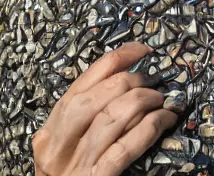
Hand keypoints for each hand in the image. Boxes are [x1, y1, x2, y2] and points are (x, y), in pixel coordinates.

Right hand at [32, 43, 178, 175]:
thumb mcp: (70, 147)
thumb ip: (87, 118)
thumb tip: (130, 83)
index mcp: (49, 131)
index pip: (84, 81)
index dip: (118, 59)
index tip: (144, 50)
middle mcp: (56, 148)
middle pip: (95, 97)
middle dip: (131, 81)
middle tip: (155, 80)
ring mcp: (74, 168)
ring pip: (110, 119)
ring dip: (143, 103)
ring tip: (162, 100)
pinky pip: (123, 150)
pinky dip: (148, 130)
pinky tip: (164, 121)